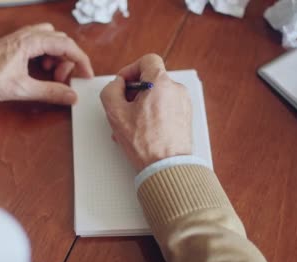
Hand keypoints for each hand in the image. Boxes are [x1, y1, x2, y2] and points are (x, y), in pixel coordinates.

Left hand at [0, 23, 93, 104]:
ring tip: (53, 75)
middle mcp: (26, 35)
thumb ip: (49, 92)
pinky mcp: (15, 43)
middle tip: (64, 80)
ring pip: (51, 39)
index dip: (80, 60)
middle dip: (68, 60)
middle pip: (60, 41)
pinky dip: (46, 54)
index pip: (66, 45)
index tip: (86, 74)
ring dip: (57, 57)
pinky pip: (39, 42)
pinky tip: (41, 69)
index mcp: (29, 42)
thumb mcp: (21, 89)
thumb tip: (70, 95)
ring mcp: (20, 37)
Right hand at [100, 54, 191, 171]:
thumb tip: (116, 85)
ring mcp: (183, 104)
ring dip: (141, 106)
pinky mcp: (185, 117)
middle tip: (124, 108)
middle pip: (151, 79)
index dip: (131, 69)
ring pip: (157, 95)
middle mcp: (176, 90)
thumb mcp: (115, 113)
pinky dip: (153, 114)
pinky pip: (166, 108)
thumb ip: (111, 90)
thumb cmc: (145, 144)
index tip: (123, 84)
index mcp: (161, 83)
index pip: (147, 60)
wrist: (167, 167)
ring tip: (131, 125)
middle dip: (134, 92)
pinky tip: (142, 132)